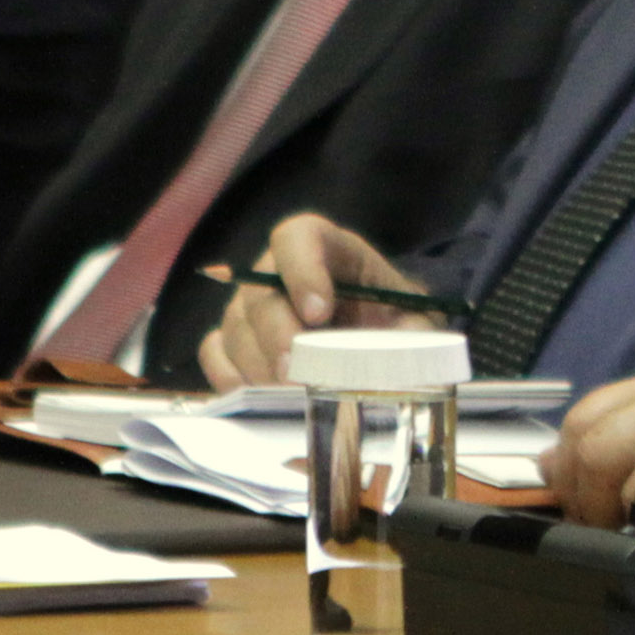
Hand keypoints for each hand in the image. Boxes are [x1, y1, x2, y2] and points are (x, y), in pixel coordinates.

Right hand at [194, 213, 424, 389]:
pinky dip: (230, 377)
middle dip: (275, 334)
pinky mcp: (237, 342)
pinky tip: (258, 398)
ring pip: (235, 326)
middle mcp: (282, 272)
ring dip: (256, 365)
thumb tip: (392, 371)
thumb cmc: (401, 330)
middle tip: (294, 375)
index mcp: (333, 251)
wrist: (388, 349)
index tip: (318, 312)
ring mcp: (254, 306)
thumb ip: (409, 339)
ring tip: (286, 398)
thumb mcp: (419, 328)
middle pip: (259, 291)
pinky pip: (215, 352)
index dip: (302, 268)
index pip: (298, 236)